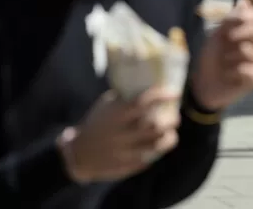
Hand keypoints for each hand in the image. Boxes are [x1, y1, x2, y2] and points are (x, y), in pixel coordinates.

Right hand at [59, 87, 180, 182]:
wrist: (77, 153)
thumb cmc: (96, 124)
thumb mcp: (105, 106)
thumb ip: (125, 98)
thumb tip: (150, 85)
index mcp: (115, 115)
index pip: (142, 102)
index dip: (161, 96)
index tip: (175, 93)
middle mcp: (120, 133)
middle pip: (155, 126)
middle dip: (171, 121)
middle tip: (175, 117)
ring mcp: (123, 152)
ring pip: (156, 145)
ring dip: (168, 138)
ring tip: (171, 133)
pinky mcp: (125, 166)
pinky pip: (148, 159)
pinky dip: (156, 151)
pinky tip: (158, 145)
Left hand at [191, 0, 252, 110]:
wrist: (203, 84)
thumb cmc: (210, 59)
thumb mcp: (216, 37)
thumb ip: (231, 20)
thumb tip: (245, 1)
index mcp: (244, 34)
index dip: (247, 16)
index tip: (236, 18)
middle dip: (242, 31)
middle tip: (229, 37)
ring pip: (252, 51)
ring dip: (234, 54)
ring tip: (224, 61)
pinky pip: (251, 70)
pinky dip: (237, 71)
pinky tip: (229, 75)